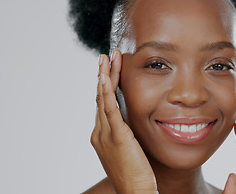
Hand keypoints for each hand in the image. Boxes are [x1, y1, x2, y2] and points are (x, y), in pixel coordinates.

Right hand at [91, 51, 157, 193]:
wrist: (135, 192)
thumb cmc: (136, 175)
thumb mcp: (129, 150)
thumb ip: (127, 135)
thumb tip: (131, 124)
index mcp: (102, 135)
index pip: (103, 105)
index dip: (105, 86)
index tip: (109, 69)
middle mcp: (100, 132)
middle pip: (100, 98)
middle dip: (103, 75)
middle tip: (106, 56)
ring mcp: (105, 134)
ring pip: (103, 99)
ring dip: (105, 76)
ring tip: (107, 58)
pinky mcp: (116, 136)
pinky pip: (109, 109)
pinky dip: (105, 92)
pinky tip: (105, 76)